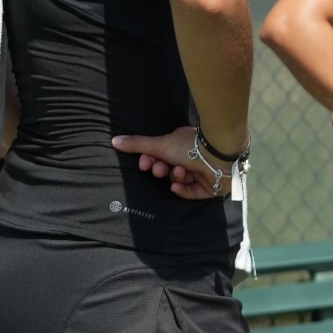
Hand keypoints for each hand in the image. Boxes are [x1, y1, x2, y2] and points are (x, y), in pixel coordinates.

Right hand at [111, 126, 234, 200]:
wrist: (218, 153)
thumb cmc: (189, 145)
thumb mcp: (159, 144)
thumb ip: (137, 144)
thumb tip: (114, 140)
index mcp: (181, 146)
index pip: (161, 157)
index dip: (151, 161)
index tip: (144, 163)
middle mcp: (192, 158)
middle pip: (169, 170)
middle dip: (162, 170)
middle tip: (160, 169)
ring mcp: (202, 173)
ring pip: (180, 180)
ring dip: (176, 176)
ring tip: (181, 170)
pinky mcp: (211, 187)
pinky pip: (192, 193)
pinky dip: (184, 190)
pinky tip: (178, 186)